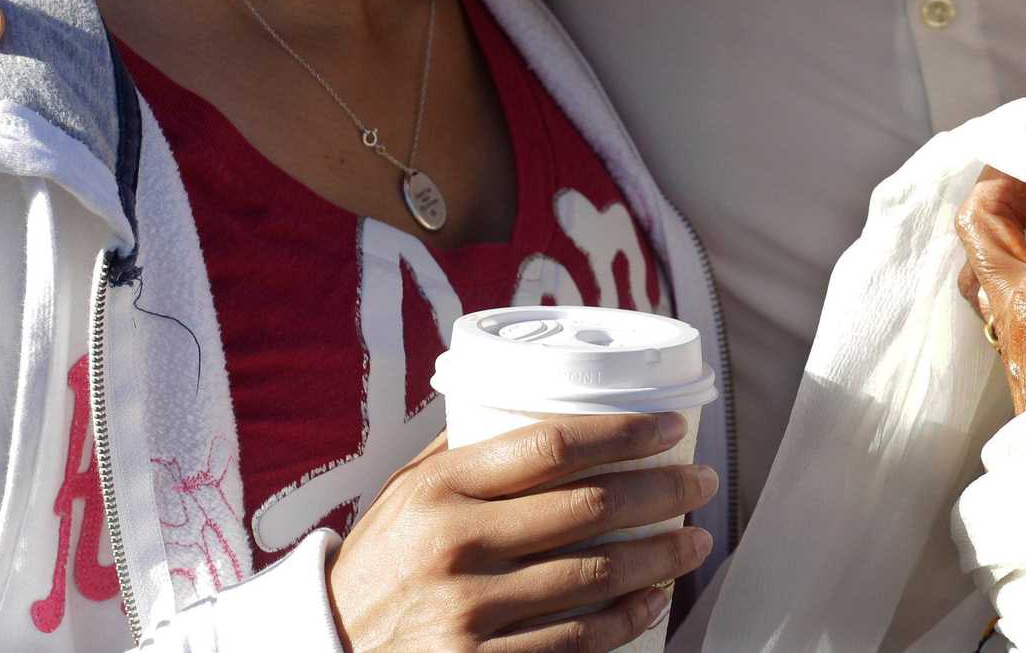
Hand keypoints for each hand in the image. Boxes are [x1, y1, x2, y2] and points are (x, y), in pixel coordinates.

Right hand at [329, 412, 717, 652]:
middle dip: (663, 494)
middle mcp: (456, 545)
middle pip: (590, 509)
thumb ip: (464, 454)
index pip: (551, 445)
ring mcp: (469, 612)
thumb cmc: (376, 566)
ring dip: (660, 558)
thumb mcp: (404, 497)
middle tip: (700, 484)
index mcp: (440, 489)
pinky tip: (653, 601)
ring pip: (595, 578)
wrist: (324, 649)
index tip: (669, 428)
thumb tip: (533, 398)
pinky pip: (575, 643)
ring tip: (692, 541)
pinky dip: (626, 620)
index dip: (623, 433)